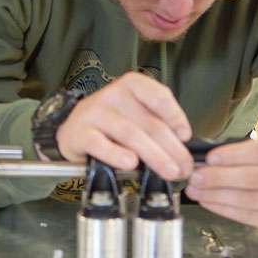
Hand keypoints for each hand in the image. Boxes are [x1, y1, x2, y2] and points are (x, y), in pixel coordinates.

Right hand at [55, 71, 192, 179]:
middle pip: (149, 122)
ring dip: (154, 155)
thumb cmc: (109, 125)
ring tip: (169, 171)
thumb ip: (155, 126)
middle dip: (172, 148)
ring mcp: (94, 113)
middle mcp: (113, 95)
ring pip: (130, 134)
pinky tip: (130, 163)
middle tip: (184, 168)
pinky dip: (117, 155)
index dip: (176, 116)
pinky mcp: (80, 133)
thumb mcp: (134, 116)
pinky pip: (100, 144)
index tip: (185, 136)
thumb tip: (182, 151)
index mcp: (131, 86)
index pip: (159, 96)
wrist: (72, 131)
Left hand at [184, 135, 257, 238]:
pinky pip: (247, 217)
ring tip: (195, 190)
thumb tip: (206, 158)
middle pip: (252, 178)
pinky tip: (208, 201)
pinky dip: (223, 209)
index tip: (209, 157)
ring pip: (247, 200)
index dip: (234, 155)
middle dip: (218, 178)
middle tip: (194, 176)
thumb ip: (244, 150)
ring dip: (215, 195)